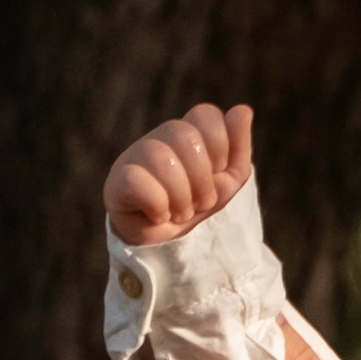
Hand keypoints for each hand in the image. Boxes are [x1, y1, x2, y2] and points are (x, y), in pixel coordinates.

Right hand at [106, 99, 254, 243]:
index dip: (220, 145)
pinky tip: (159, 215)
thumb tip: (243, 110)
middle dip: (203, 179)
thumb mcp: (230, 181)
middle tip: (201, 203)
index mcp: (188, 134)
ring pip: (161, 157)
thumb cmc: (200, 209)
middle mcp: (160, 139)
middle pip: (186, 136)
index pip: (206, 115)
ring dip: (181, 196)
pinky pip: (136, 180)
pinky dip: (157, 205)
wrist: (174, 249)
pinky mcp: (117, 182)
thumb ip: (238, 146)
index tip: (219, 173)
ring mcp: (135, 156)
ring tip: (180, 214)